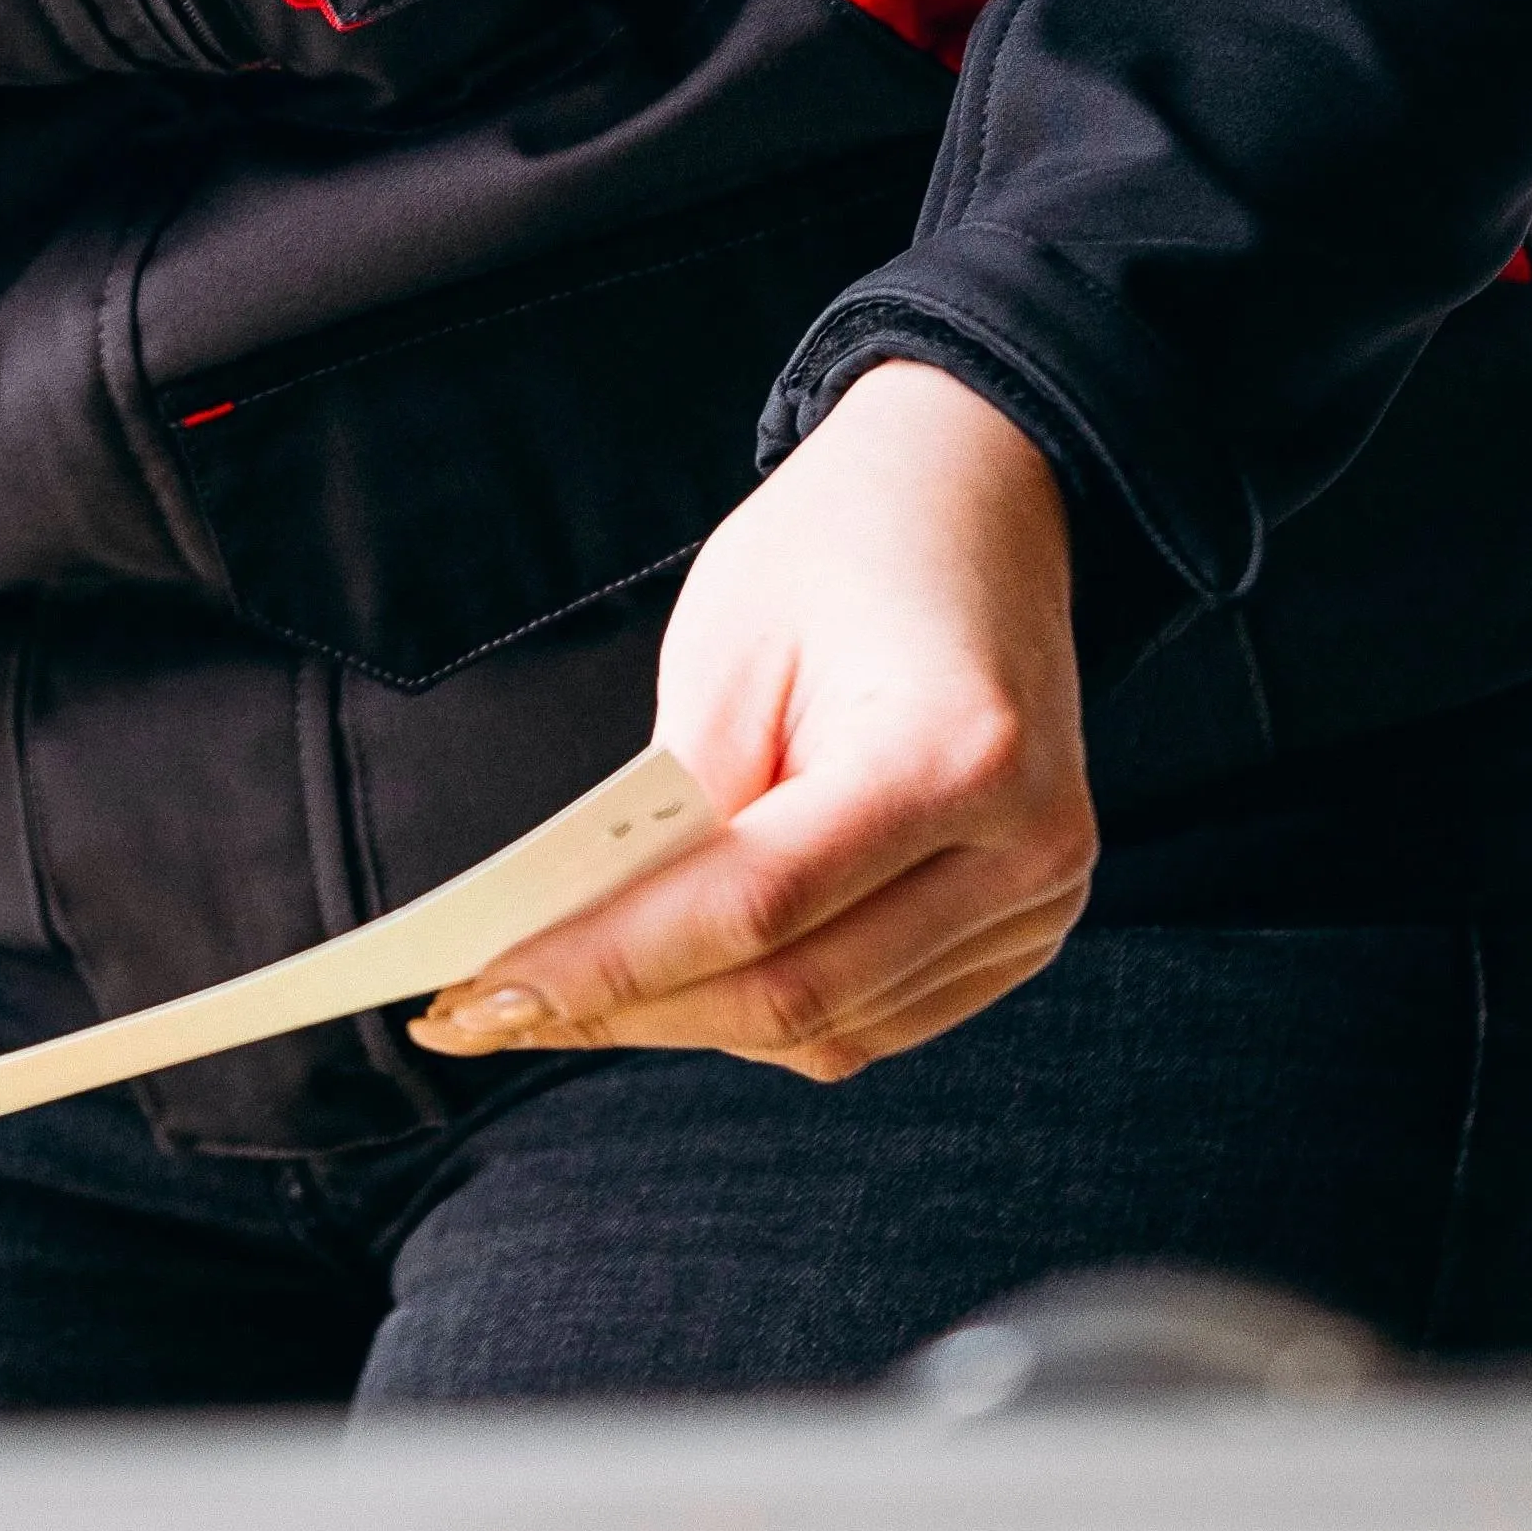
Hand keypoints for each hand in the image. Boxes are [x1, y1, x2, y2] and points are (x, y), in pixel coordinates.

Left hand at [415, 358, 1093, 1079]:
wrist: (978, 498)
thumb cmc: (846, 542)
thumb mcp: (730, 642)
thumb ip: (674, 804)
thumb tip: (587, 939)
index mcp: (953, 753)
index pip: (758, 905)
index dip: (616, 960)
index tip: (495, 986)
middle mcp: (1021, 848)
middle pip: (797, 995)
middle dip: (632, 1009)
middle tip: (498, 1007)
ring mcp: (1037, 903)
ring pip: (832, 1032)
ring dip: (690, 1022)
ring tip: (570, 994)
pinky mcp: (1022, 932)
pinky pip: (875, 1020)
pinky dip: (770, 1014)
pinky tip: (682, 979)